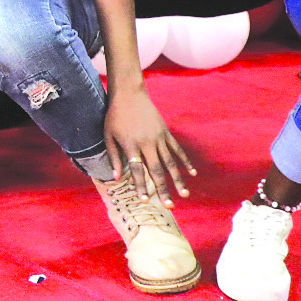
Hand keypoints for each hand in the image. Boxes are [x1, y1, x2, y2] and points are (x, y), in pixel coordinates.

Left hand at [103, 85, 194, 200]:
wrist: (129, 95)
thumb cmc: (115, 116)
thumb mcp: (108, 136)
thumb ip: (114, 157)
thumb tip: (116, 178)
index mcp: (131, 145)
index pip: (137, 170)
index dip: (140, 186)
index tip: (145, 200)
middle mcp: (147, 143)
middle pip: (156, 170)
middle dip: (163, 189)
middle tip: (169, 206)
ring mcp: (159, 138)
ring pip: (170, 162)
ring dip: (178, 180)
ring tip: (184, 195)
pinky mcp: (166, 132)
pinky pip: (177, 150)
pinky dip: (185, 161)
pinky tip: (192, 173)